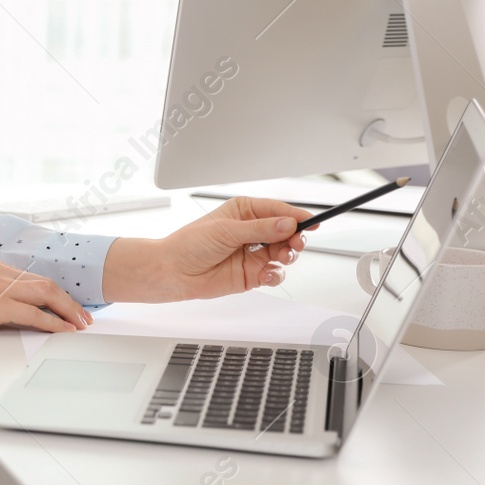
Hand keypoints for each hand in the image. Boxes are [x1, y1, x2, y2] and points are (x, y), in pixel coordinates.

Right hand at [0, 256, 92, 333]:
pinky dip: (52, 321)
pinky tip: (63, 330)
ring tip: (81, 323)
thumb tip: (11, 312)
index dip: (55, 292)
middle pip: (45, 283)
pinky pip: (32, 313)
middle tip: (84, 316)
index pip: (33, 278)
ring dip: (67, 310)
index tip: (68, 305)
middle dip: (69, 301)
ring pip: (45, 294)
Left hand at [104, 197, 311, 302]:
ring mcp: (253, 253)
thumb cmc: (190, 244)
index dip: (296, 216)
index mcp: (244, 212)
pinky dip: (275, 274)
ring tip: (281, 256)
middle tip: (294, 242)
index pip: (278, 211)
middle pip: (286, 232)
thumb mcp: (226, 230)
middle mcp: (252, 232)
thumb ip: (260, 229)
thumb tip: (287, 224)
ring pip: (284, 252)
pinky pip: (274, 273)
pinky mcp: (252, 274)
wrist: (173, 271)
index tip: (311, 222)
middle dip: (295, 237)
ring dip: (288, 254)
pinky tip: (267, 273)